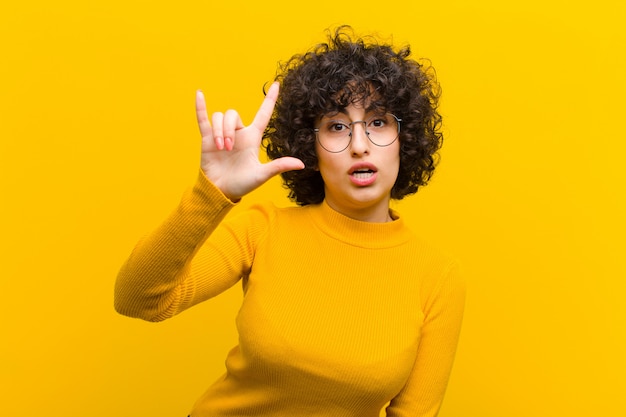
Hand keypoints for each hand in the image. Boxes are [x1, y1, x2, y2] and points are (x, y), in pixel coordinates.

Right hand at [195, 82, 303, 200]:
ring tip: (219, 148)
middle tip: (227, 148)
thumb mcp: (261, 174)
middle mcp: (238, 133)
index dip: (270, 99)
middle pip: (233, 114)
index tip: (277, 84)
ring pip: (220, 117)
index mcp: (252, 138)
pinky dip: (200, 107)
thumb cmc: (242, 184)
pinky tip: (199, 94)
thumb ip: (279, 166)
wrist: (220, 191)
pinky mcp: (207, 138)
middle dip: (229, 130)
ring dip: (219, 131)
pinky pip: (203, 118)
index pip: (263, 114)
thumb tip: (301, 164)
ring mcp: (221, 134)